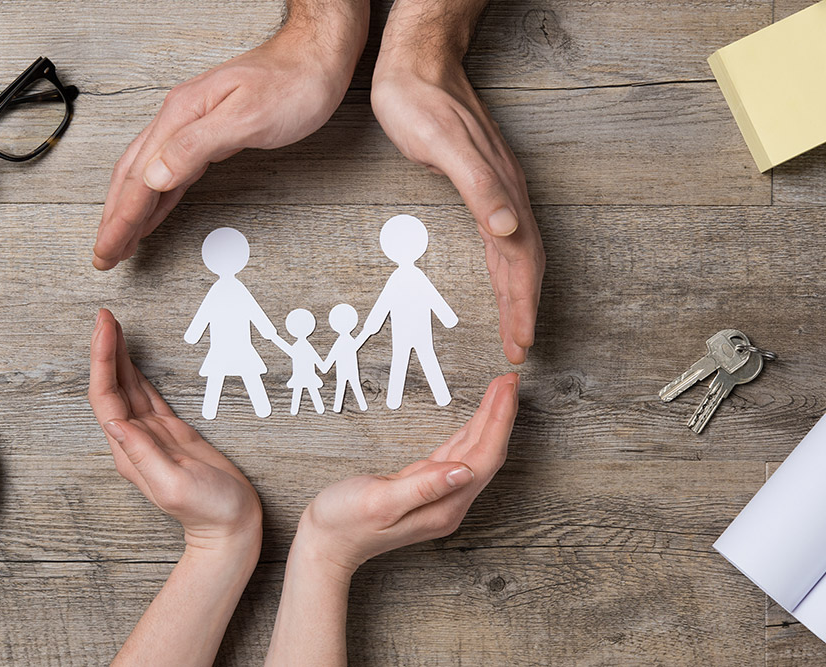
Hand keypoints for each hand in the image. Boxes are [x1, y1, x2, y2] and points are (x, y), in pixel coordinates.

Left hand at [89, 308, 261, 553]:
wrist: (231, 526)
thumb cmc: (209, 510)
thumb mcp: (175, 485)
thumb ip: (143, 454)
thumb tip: (114, 422)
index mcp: (130, 451)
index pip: (106, 398)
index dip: (103, 361)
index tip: (105, 329)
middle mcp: (134, 440)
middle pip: (110, 386)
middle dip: (105, 349)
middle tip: (103, 315)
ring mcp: (151, 435)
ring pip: (126, 387)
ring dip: (117, 356)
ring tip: (111, 326)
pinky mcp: (170, 432)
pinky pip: (146, 394)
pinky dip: (136, 372)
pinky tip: (131, 357)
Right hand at [93, 8, 368, 269]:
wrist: (316, 58)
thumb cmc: (293, 82)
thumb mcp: (247, 117)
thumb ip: (197, 146)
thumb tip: (154, 176)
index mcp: (181, 114)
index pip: (139, 177)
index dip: (120, 218)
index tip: (106, 248)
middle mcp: (180, 119)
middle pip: (132, 177)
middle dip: (114, 219)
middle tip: (103, 255)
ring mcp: (192, 126)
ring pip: (147, 176)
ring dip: (129, 211)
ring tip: (118, 242)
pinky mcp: (209, 135)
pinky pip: (171, 173)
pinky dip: (155, 199)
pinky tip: (151, 213)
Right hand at [297, 373, 517, 572]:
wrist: (326, 542)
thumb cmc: (345, 522)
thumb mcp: (380, 501)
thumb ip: (424, 486)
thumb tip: (464, 470)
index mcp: (444, 507)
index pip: (483, 459)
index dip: (498, 422)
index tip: (507, 390)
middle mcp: (449, 504)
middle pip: (486, 454)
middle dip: (500, 415)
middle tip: (509, 380)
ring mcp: (440, 497)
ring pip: (474, 453)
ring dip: (488, 420)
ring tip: (500, 391)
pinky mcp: (426, 488)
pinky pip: (457, 455)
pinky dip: (469, 432)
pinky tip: (476, 420)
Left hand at [371, 31, 544, 364]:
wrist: (416, 62)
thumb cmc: (421, 102)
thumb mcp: (443, 146)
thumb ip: (479, 188)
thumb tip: (509, 230)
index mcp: (502, 190)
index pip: (520, 260)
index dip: (521, 305)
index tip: (521, 342)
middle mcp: (507, 193)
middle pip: (525, 263)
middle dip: (524, 309)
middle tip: (520, 348)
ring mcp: (498, 188)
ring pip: (516, 252)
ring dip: (517, 293)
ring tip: (516, 327)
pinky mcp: (483, 183)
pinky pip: (502, 237)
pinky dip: (504, 267)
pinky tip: (500, 278)